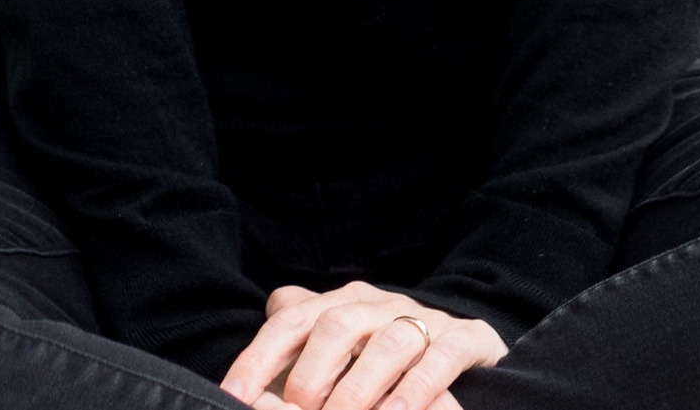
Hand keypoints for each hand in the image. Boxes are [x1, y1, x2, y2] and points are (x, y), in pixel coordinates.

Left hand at [221, 280, 504, 409]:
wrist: (465, 353)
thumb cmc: (383, 367)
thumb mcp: (337, 358)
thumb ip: (297, 355)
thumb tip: (243, 380)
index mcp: (342, 303)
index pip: (291, 319)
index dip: (259, 357)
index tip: (234, 396)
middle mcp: (380, 305)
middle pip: (337, 324)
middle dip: (311, 373)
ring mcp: (425, 319)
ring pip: (388, 340)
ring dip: (360, 385)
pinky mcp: (465, 339)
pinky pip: (441, 355)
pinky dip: (417, 385)